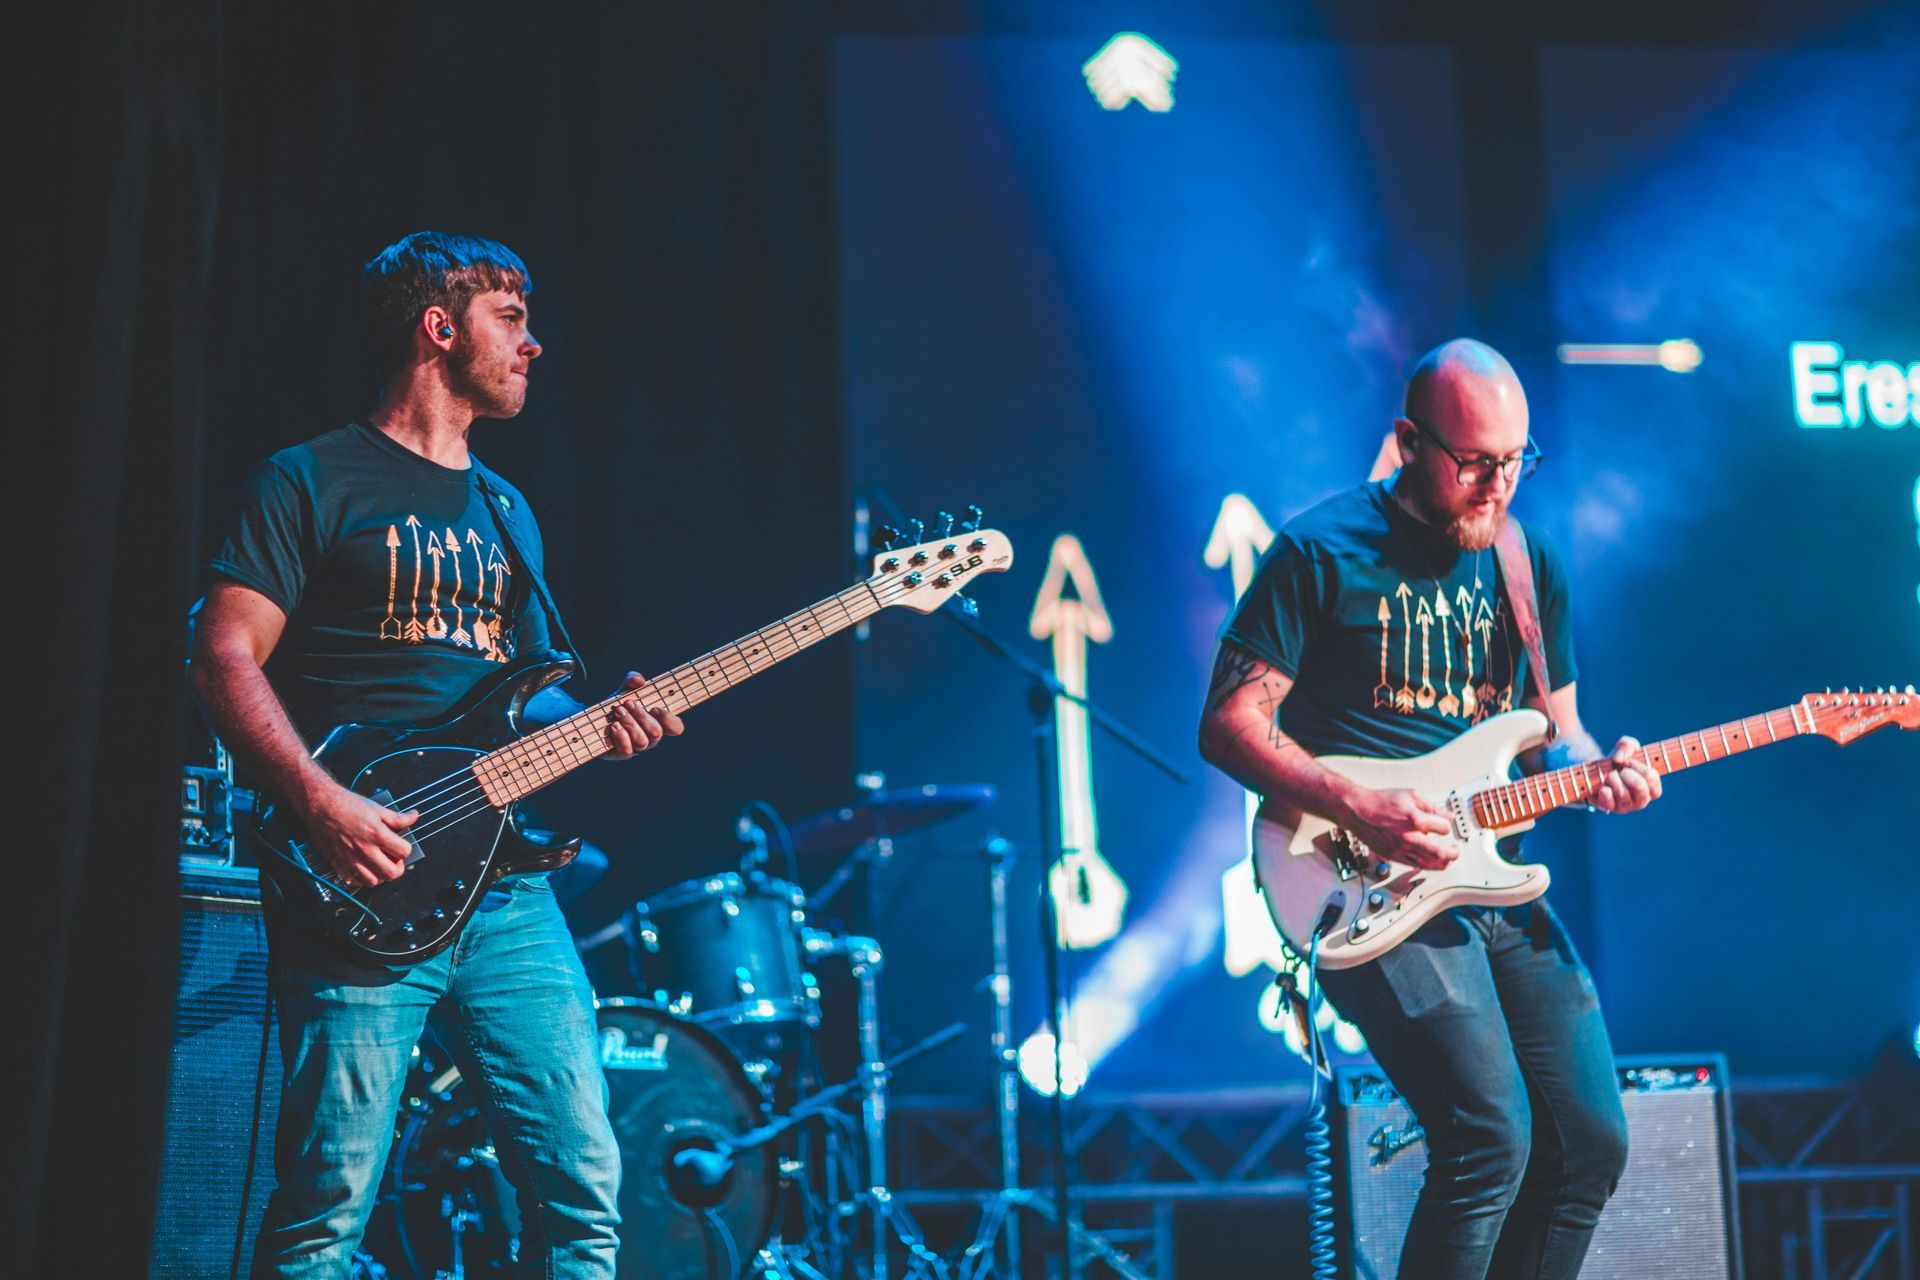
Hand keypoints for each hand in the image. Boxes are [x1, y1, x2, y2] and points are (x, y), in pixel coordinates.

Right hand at [300, 783, 417, 888]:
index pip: (404, 852)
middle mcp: (365, 850)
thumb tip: (413, 817)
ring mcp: (350, 858)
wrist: (321, 804)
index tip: (401, 846)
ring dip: (379, 876)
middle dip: (397, 867)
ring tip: (379, 865)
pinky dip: (360, 879)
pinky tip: (363, 869)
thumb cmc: (346, 804)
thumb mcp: (377, 808)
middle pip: (391, 873)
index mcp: (377, 834)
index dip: (406, 849)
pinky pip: (353, 881)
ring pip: (373, 881)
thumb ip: (397, 817)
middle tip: (394, 860)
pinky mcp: (337, 862)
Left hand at [602, 672, 684, 758]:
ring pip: (642, 742)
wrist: (595, 718)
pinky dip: (621, 736)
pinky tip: (613, 725)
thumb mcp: (624, 688)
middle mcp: (650, 738)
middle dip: (642, 716)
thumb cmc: (618, 704)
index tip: (655, 708)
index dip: (669, 719)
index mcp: (658, 723)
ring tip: (618, 711)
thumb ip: (632, 679)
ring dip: (630, 724)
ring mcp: (636, 748)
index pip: (676, 727)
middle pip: (656, 733)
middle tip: (627, 703)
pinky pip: (626, 751)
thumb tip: (638, 681)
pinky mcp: (620, 754)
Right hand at [1341, 787, 1457, 870]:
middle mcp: (1408, 836)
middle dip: (1453, 853)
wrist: (1357, 810)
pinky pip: (1413, 864)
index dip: (1447, 826)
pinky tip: (1427, 859)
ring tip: (1446, 859)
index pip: (1443, 828)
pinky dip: (1424, 864)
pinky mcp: (1392, 856)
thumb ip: (1431, 807)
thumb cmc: (1380, 801)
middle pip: (1440, 853)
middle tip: (1455, 851)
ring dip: (1441, 863)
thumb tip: (1447, 816)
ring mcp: (1399, 848)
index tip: (1445, 824)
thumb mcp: (1410, 795)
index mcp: (1414, 819)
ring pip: (1428, 864)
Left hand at [1588, 736, 1660, 812]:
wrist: (1596, 773)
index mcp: (1651, 788)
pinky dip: (1605, 791)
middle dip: (1627, 773)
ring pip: (1623, 794)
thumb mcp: (1625, 748)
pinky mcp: (1609, 809)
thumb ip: (1627, 745)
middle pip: (1639, 787)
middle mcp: (1641, 800)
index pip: (1652, 778)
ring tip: (1609, 775)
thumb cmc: (1617, 762)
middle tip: (1620, 770)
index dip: (1639, 766)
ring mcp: (1626, 807)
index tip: (1628, 761)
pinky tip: (1603, 787)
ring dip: (1613, 779)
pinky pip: (1608, 803)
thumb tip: (1620, 759)